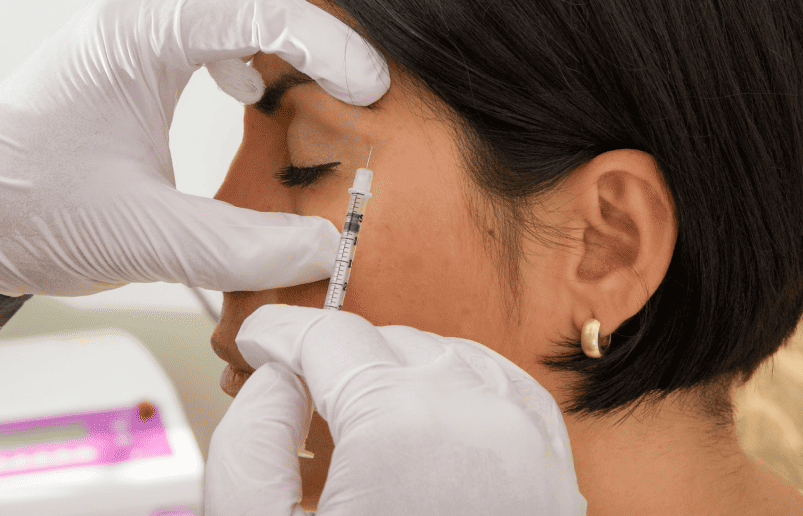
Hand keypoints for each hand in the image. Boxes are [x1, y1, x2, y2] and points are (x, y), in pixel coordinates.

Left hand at [0, 0, 391, 296]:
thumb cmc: (36, 213)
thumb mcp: (138, 240)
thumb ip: (238, 250)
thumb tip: (330, 248)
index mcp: (133, 39)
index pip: (247, 10)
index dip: (323, 42)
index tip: (372, 91)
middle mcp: (138, 7)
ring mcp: (142, 16)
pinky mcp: (149, 42)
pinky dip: (259, 9)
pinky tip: (261, 77)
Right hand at [204, 304, 587, 515]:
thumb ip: (250, 444)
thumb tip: (277, 379)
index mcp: (404, 426)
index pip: (328, 337)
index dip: (279, 335)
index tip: (255, 344)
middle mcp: (480, 415)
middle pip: (384, 341)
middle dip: (332, 359)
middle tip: (290, 394)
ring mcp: (528, 440)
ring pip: (443, 355)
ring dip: (390, 371)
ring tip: (347, 416)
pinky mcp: (552, 468)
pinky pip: (495, 387)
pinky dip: (450, 388)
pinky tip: (417, 423)